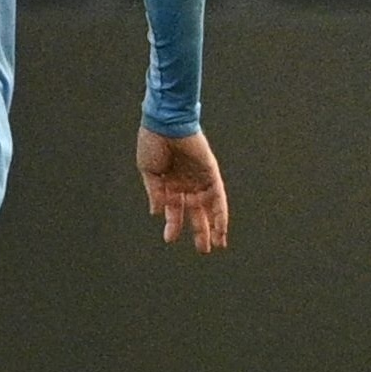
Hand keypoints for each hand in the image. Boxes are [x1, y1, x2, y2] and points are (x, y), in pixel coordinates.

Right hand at [137, 128, 229, 253]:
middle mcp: (186, 183)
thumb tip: (157, 213)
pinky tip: (221, 227)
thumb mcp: (149, 171)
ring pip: (209, 208)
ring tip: (216, 245)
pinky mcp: (211, 173)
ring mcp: (199, 179)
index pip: (174, 210)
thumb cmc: (153, 142)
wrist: (165, 121)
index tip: (169, 238)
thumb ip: (155, 192)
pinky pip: (218, 196)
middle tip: (203, 250)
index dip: (173, 224)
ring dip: (213, 226)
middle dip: (199, 231)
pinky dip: (220, 212)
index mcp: (169, 184)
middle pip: (195, 212)